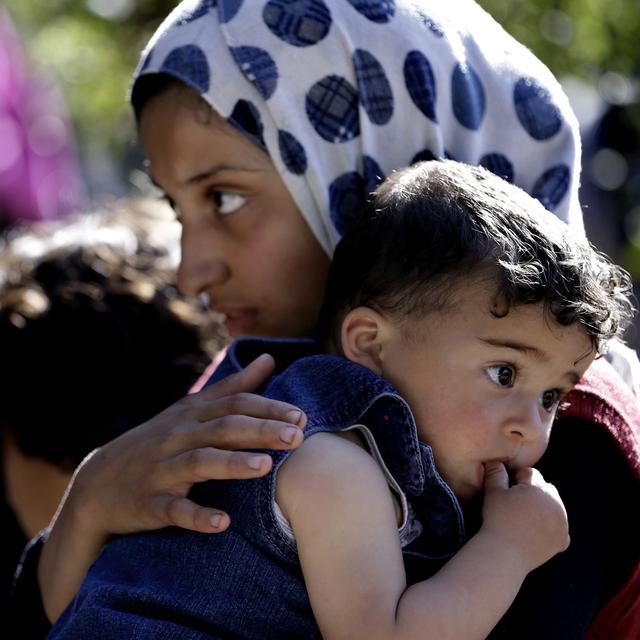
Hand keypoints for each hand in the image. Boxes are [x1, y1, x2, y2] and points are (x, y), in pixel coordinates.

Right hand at [65, 353, 305, 538]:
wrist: (98, 483)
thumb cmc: (158, 442)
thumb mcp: (191, 410)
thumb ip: (232, 387)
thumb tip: (269, 359)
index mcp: (191, 415)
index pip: (234, 404)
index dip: (267, 408)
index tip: (301, 415)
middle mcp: (178, 437)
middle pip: (223, 428)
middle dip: (261, 431)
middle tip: (297, 437)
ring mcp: (162, 469)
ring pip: (199, 462)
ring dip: (232, 464)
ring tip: (265, 467)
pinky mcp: (149, 502)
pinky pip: (173, 509)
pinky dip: (196, 515)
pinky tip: (221, 522)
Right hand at [481, 462, 568, 571]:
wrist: (505, 553)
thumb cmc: (497, 519)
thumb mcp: (493, 492)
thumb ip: (496, 473)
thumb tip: (496, 461)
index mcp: (540, 488)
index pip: (530, 474)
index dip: (516, 478)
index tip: (507, 490)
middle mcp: (556, 503)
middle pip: (545, 489)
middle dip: (532, 492)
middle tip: (515, 504)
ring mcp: (562, 523)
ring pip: (553, 507)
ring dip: (542, 508)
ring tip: (524, 518)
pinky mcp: (562, 541)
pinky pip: (559, 529)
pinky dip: (551, 528)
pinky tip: (537, 531)